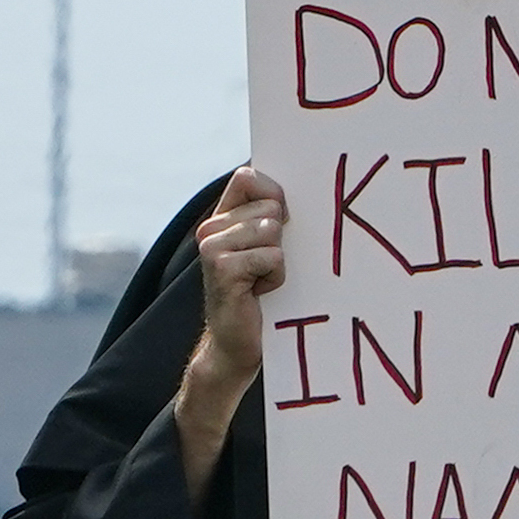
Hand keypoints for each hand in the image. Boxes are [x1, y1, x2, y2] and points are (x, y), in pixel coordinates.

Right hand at [184, 166, 287, 413]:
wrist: (237, 342)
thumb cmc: (262, 294)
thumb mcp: (269, 249)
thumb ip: (274, 217)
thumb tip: (308, 186)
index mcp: (222, 218)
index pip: (248, 177)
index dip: (273, 193)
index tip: (283, 220)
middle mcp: (211, 228)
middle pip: (271, 207)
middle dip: (282, 240)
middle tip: (265, 267)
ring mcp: (212, 246)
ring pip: (272, 231)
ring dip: (279, 261)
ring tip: (262, 280)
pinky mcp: (221, 267)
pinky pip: (272, 256)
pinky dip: (276, 277)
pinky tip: (260, 292)